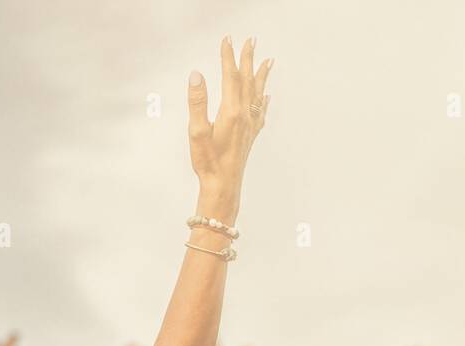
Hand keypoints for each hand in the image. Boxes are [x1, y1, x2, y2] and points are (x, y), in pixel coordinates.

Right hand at [187, 37, 271, 222]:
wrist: (223, 187)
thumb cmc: (208, 162)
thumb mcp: (196, 131)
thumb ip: (197, 102)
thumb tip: (197, 74)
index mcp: (231, 112)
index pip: (231, 76)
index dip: (229, 56)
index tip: (227, 39)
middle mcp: (245, 116)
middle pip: (247, 81)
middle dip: (249, 59)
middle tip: (251, 40)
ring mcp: (250, 126)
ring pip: (257, 94)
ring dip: (261, 75)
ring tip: (268, 61)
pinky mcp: (250, 136)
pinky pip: (261, 112)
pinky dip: (263, 100)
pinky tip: (266, 96)